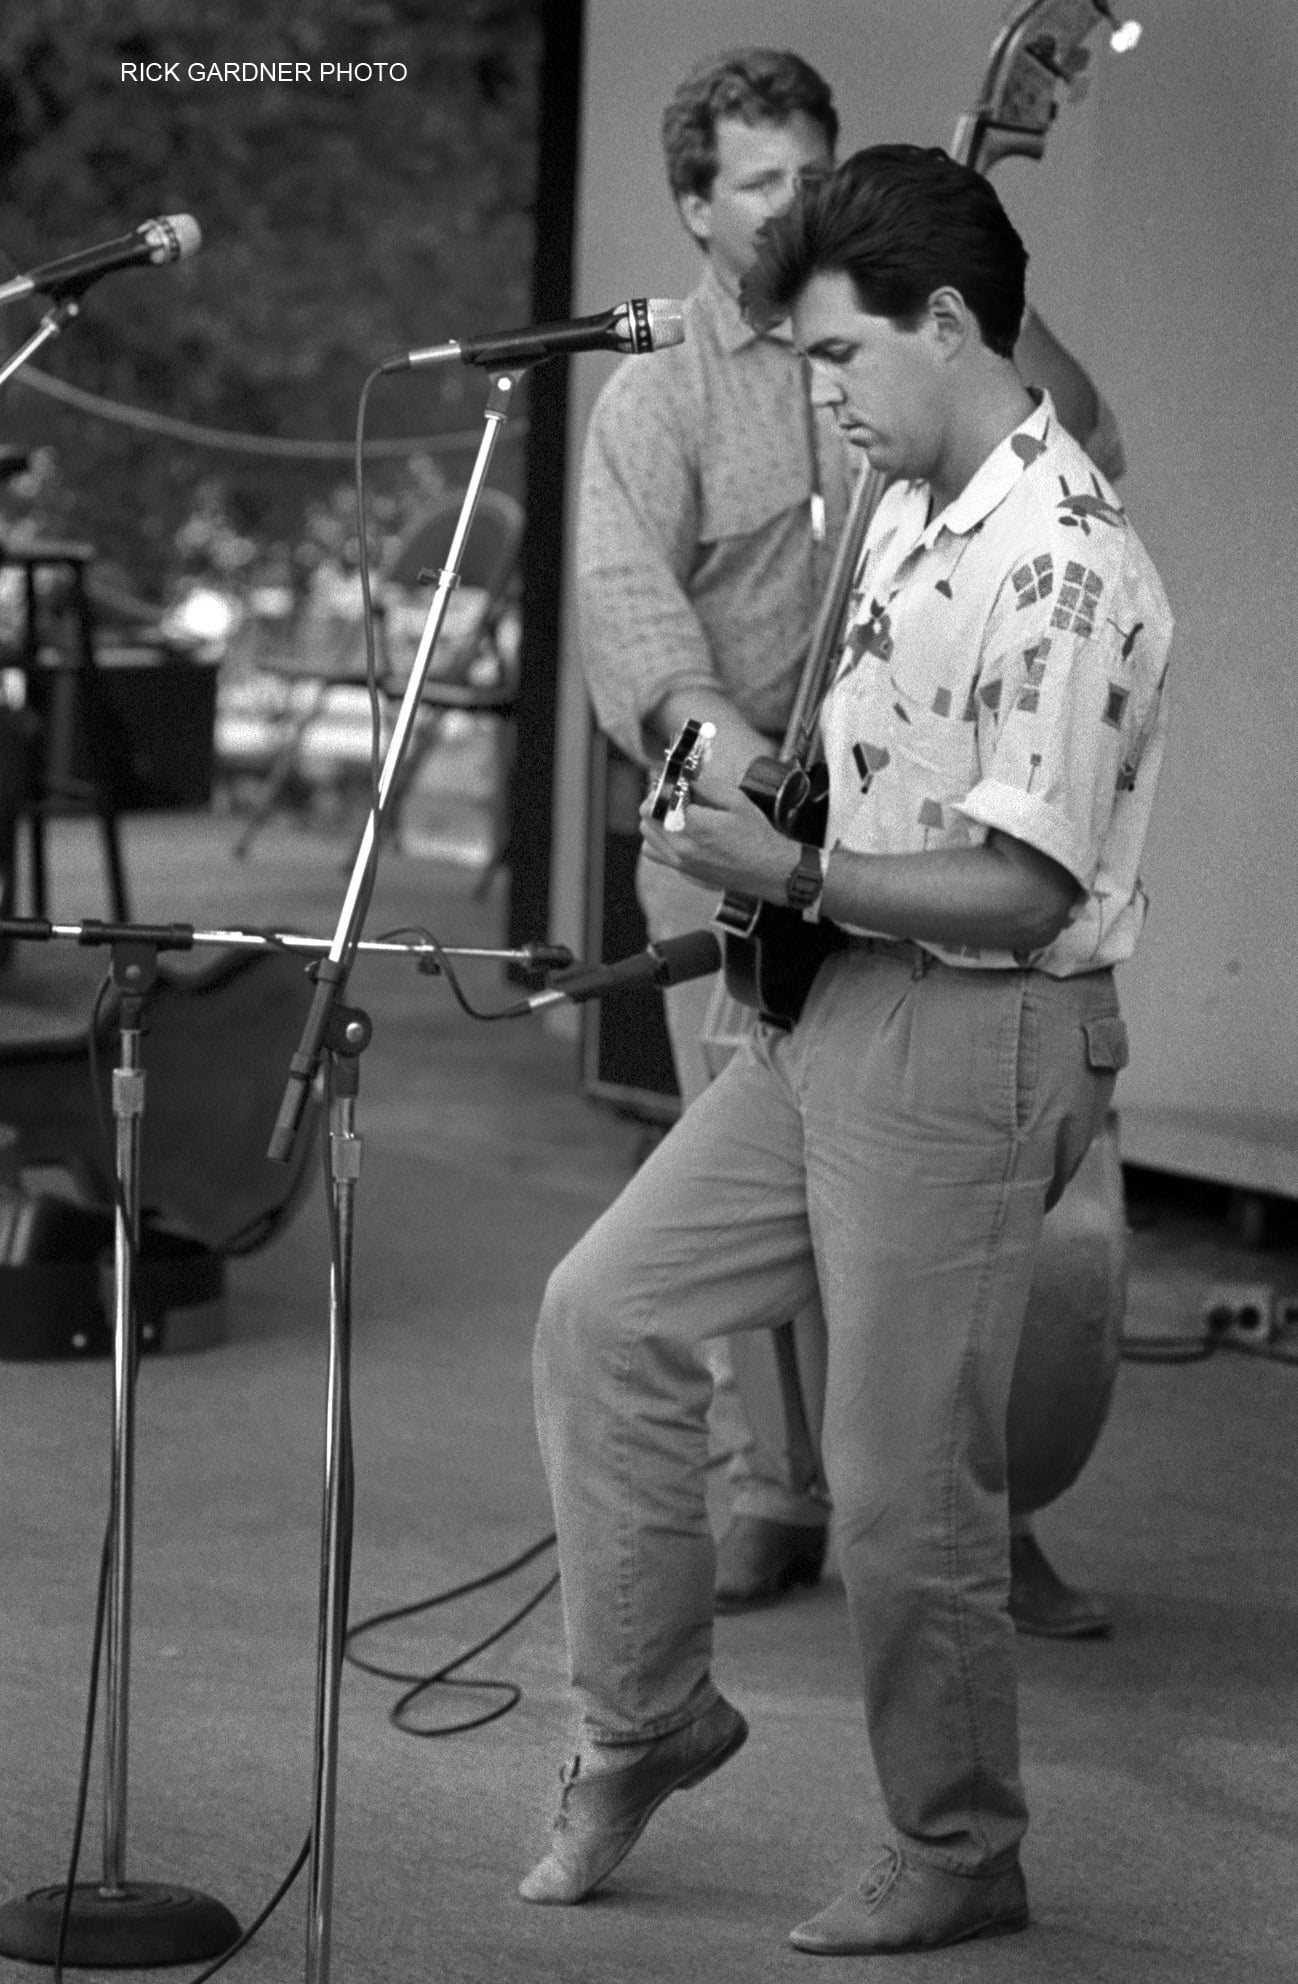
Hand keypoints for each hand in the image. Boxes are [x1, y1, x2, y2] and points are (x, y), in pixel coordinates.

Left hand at [639, 771, 795, 901]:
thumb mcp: (736, 800)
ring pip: (647, 834)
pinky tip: (677, 831)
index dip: (664, 787)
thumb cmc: (756, 836)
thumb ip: (706, 786)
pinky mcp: (682, 870)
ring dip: (656, 819)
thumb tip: (683, 778)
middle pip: (646, 816)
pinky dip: (658, 839)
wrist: (769, 871)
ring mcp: (679, 862)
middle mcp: (681, 847)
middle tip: (678, 795)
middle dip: (659, 800)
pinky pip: (654, 852)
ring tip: (678, 812)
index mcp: (694, 827)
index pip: (657, 801)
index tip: (677, 782)